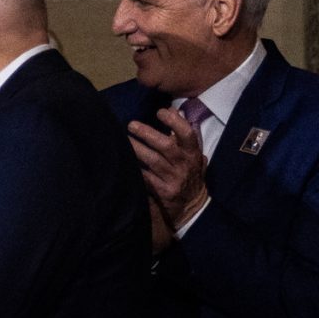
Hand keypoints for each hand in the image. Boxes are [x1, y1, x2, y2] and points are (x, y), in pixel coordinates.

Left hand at [127, 106, 210, 239]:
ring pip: (153, 161)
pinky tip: (125, 161)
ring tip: (124, 139)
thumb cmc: (190, 175)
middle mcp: (184, 165)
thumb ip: (184, 135)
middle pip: (166, 146)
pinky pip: (146, 178)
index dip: (175, 121)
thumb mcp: (194, 156)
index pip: (188, 134)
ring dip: (137, 149)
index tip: (161, 111)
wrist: (192, 208)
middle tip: (131, 124)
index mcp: (193, 154)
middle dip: (148, 133)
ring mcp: (173, 180)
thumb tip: (173, 110)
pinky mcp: (163, 193)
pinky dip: (135, 169)